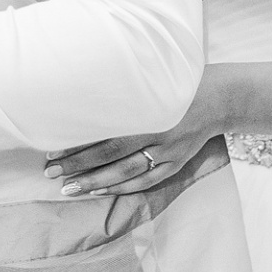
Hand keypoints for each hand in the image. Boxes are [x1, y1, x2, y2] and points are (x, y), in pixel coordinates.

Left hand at [45, 82, 222, 196]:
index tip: (52, 152)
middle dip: (79, 166)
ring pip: (127, 173)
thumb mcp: (154, 80)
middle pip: (113, 156)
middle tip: (50, 173)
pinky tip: (100, 191)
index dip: (80, 146)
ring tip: (69, 188)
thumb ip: (124, 91)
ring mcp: (170, 152)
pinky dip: (122, 188)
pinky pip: (146, 182)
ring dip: (96, 182)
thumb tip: (83, 100)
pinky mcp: (177, 163)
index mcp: (151, 110)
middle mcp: (160, 133)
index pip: (108, 134)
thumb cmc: (178, 83)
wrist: (220, 97)